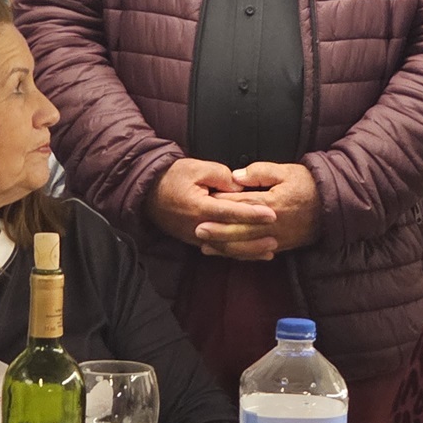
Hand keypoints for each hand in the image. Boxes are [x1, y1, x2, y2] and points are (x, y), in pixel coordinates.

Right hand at [145, 159, 275, 250]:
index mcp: (199, 207)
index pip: (231, 213)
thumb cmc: (172, 176)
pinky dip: (236, 253)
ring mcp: (195, 237)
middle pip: (230, 236)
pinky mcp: (194, 240)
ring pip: (225, 248)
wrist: (147, 191)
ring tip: (270, 250)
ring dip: (248, 251)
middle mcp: (198, 226)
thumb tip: (239, 187)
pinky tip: (252, 254)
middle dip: (254, 238)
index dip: (252, 214)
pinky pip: (218, 249)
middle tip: (276, 236)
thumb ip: (220, 176)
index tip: (272, 214)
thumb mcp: (196, 168)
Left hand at [196, 161, 319, 259]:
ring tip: (205, 246)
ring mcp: (277, 238)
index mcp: (272, 202)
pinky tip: (228, 253)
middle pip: (239, 229)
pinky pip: (257, 253)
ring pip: (246, 246)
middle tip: (197, 230)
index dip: (222, 203)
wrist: (333, 206)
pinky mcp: (281, 246)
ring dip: (224, 247)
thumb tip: (236, 176)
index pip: (241, 204)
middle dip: (217, 231)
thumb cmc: (308, 184)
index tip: (205, 201)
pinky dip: (240, 255)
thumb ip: (260, 172)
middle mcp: (272, 224)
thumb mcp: (286, 170)